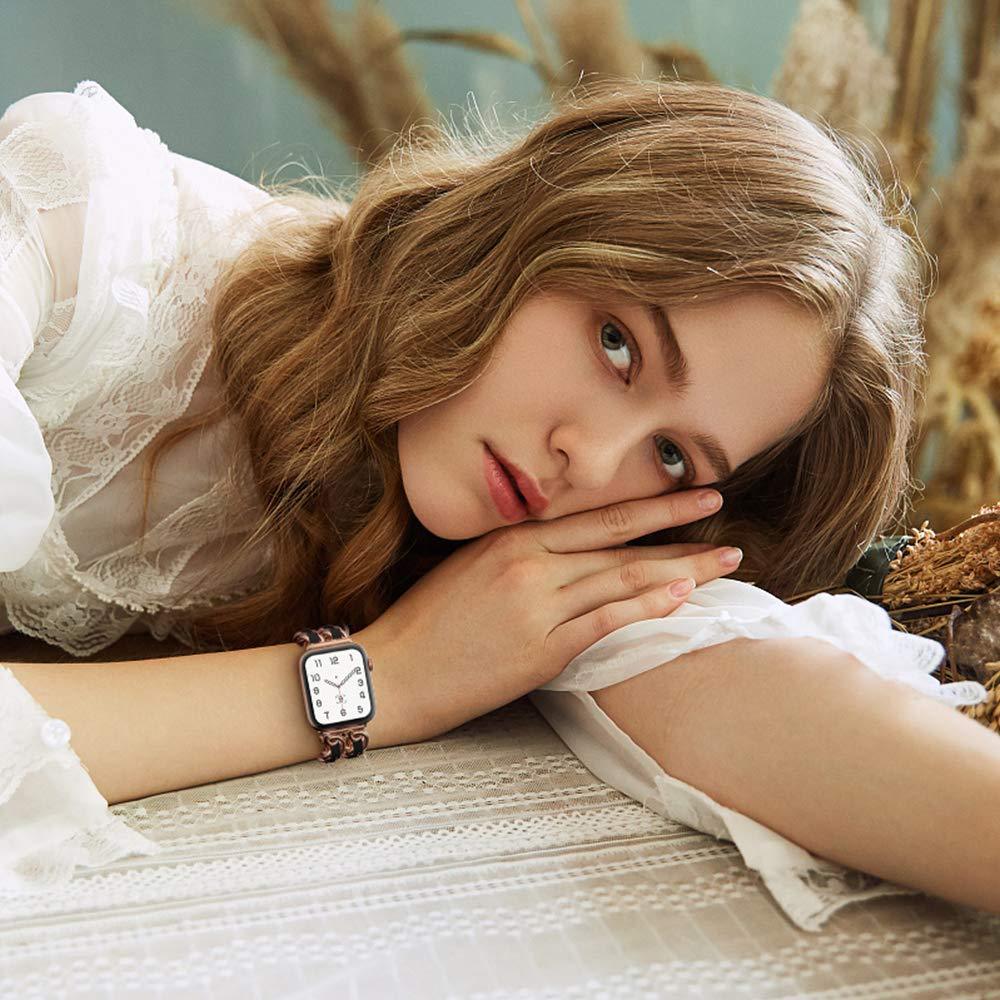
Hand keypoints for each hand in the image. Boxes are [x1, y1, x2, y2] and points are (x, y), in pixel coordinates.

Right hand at [358, 489, 740, 741]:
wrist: (393, 671)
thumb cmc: (425, 623)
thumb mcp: (469, 568)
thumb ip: (520, 554)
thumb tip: (571, 553)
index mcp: (512, 538)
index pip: (598, 516)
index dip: (651, 504)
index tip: (692, 494)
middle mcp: (530, 563)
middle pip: (620, 540)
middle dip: (679, 527)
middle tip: (723, 514)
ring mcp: (537, 605)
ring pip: (622, 577)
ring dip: (680, 569)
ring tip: (723, 561)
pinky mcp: (541, 649)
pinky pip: (604, 621)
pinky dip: (645, 607)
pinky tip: (680, 598)